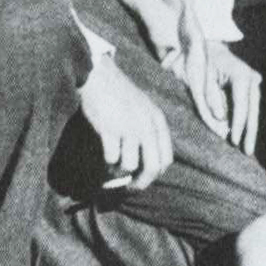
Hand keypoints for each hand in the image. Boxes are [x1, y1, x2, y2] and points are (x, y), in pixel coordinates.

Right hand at [79, 55, 172, 189]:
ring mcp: (130, 128)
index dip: (154, 174)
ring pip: (129, 165)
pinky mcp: (111, 129)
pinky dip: (106, 162)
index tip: (142, 179)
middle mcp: (148, 126)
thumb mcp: (143, 110)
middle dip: (140, 183)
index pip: (165, 159)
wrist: (100, 77)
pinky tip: (104, 154)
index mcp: (158, 122)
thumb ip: (147, 133)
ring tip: (111, 166)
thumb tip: (142, 167)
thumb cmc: (119, 96)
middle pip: (152, 168)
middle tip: (129, 188)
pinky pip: (111, 158)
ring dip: (118, 172)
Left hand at [203, 41, 261, 154]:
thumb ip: (210, 98)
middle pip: (252, 108)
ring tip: (246, 147)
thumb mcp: (199, 79)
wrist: (199, 46)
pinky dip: (245, 120)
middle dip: (249, 131)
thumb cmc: (197, 62)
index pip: (242, 103)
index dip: (239, 124)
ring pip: (253, 108)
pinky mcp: (247, 86)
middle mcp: (250, 77)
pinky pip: (247, 106)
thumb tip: (222, 119)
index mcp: (240, 74)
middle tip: (247, 152)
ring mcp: (251, 80)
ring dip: (249, 127)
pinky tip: (243, 135)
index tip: (235, 140)